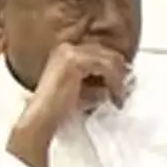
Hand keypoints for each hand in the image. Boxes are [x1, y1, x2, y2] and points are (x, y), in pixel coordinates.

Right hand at [8, 42, 129, 166]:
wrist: (41, 119)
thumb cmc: (59, 110)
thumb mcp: (84, 89)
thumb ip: (100, 80)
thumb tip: (125, 78)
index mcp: (65, 51)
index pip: (101, 52)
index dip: (115, 68)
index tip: (122, 83)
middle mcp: (66, 47)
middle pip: (108, 53)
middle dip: (121, 73)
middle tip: (123, 92)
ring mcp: (69, 52)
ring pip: (111, 59)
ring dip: (119, 80)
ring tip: (119, 97)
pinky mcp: (75, 61)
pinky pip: (107, 67)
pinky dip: (115, 82)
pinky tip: (114, 97)